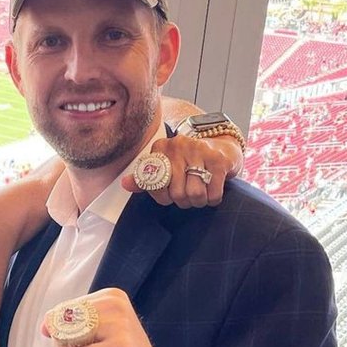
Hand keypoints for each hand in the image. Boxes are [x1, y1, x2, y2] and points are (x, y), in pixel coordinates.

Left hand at [121, 134, 242, 207]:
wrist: (222, 148)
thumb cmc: (188, 163)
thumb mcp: (165, 169)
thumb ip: (144, 178)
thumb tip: (124, 183)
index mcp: (161, 148)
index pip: (154, 185)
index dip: (163, 196)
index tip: (170, 193)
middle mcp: (179, 145)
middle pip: (176, 193)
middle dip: (183, 201)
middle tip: (188, 195)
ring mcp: (200, 150)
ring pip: (195, 194)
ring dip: (199, 201)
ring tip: (200, 193)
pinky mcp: (218, 160)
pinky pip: (213, 193)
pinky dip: (213, 199)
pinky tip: (212, 191)